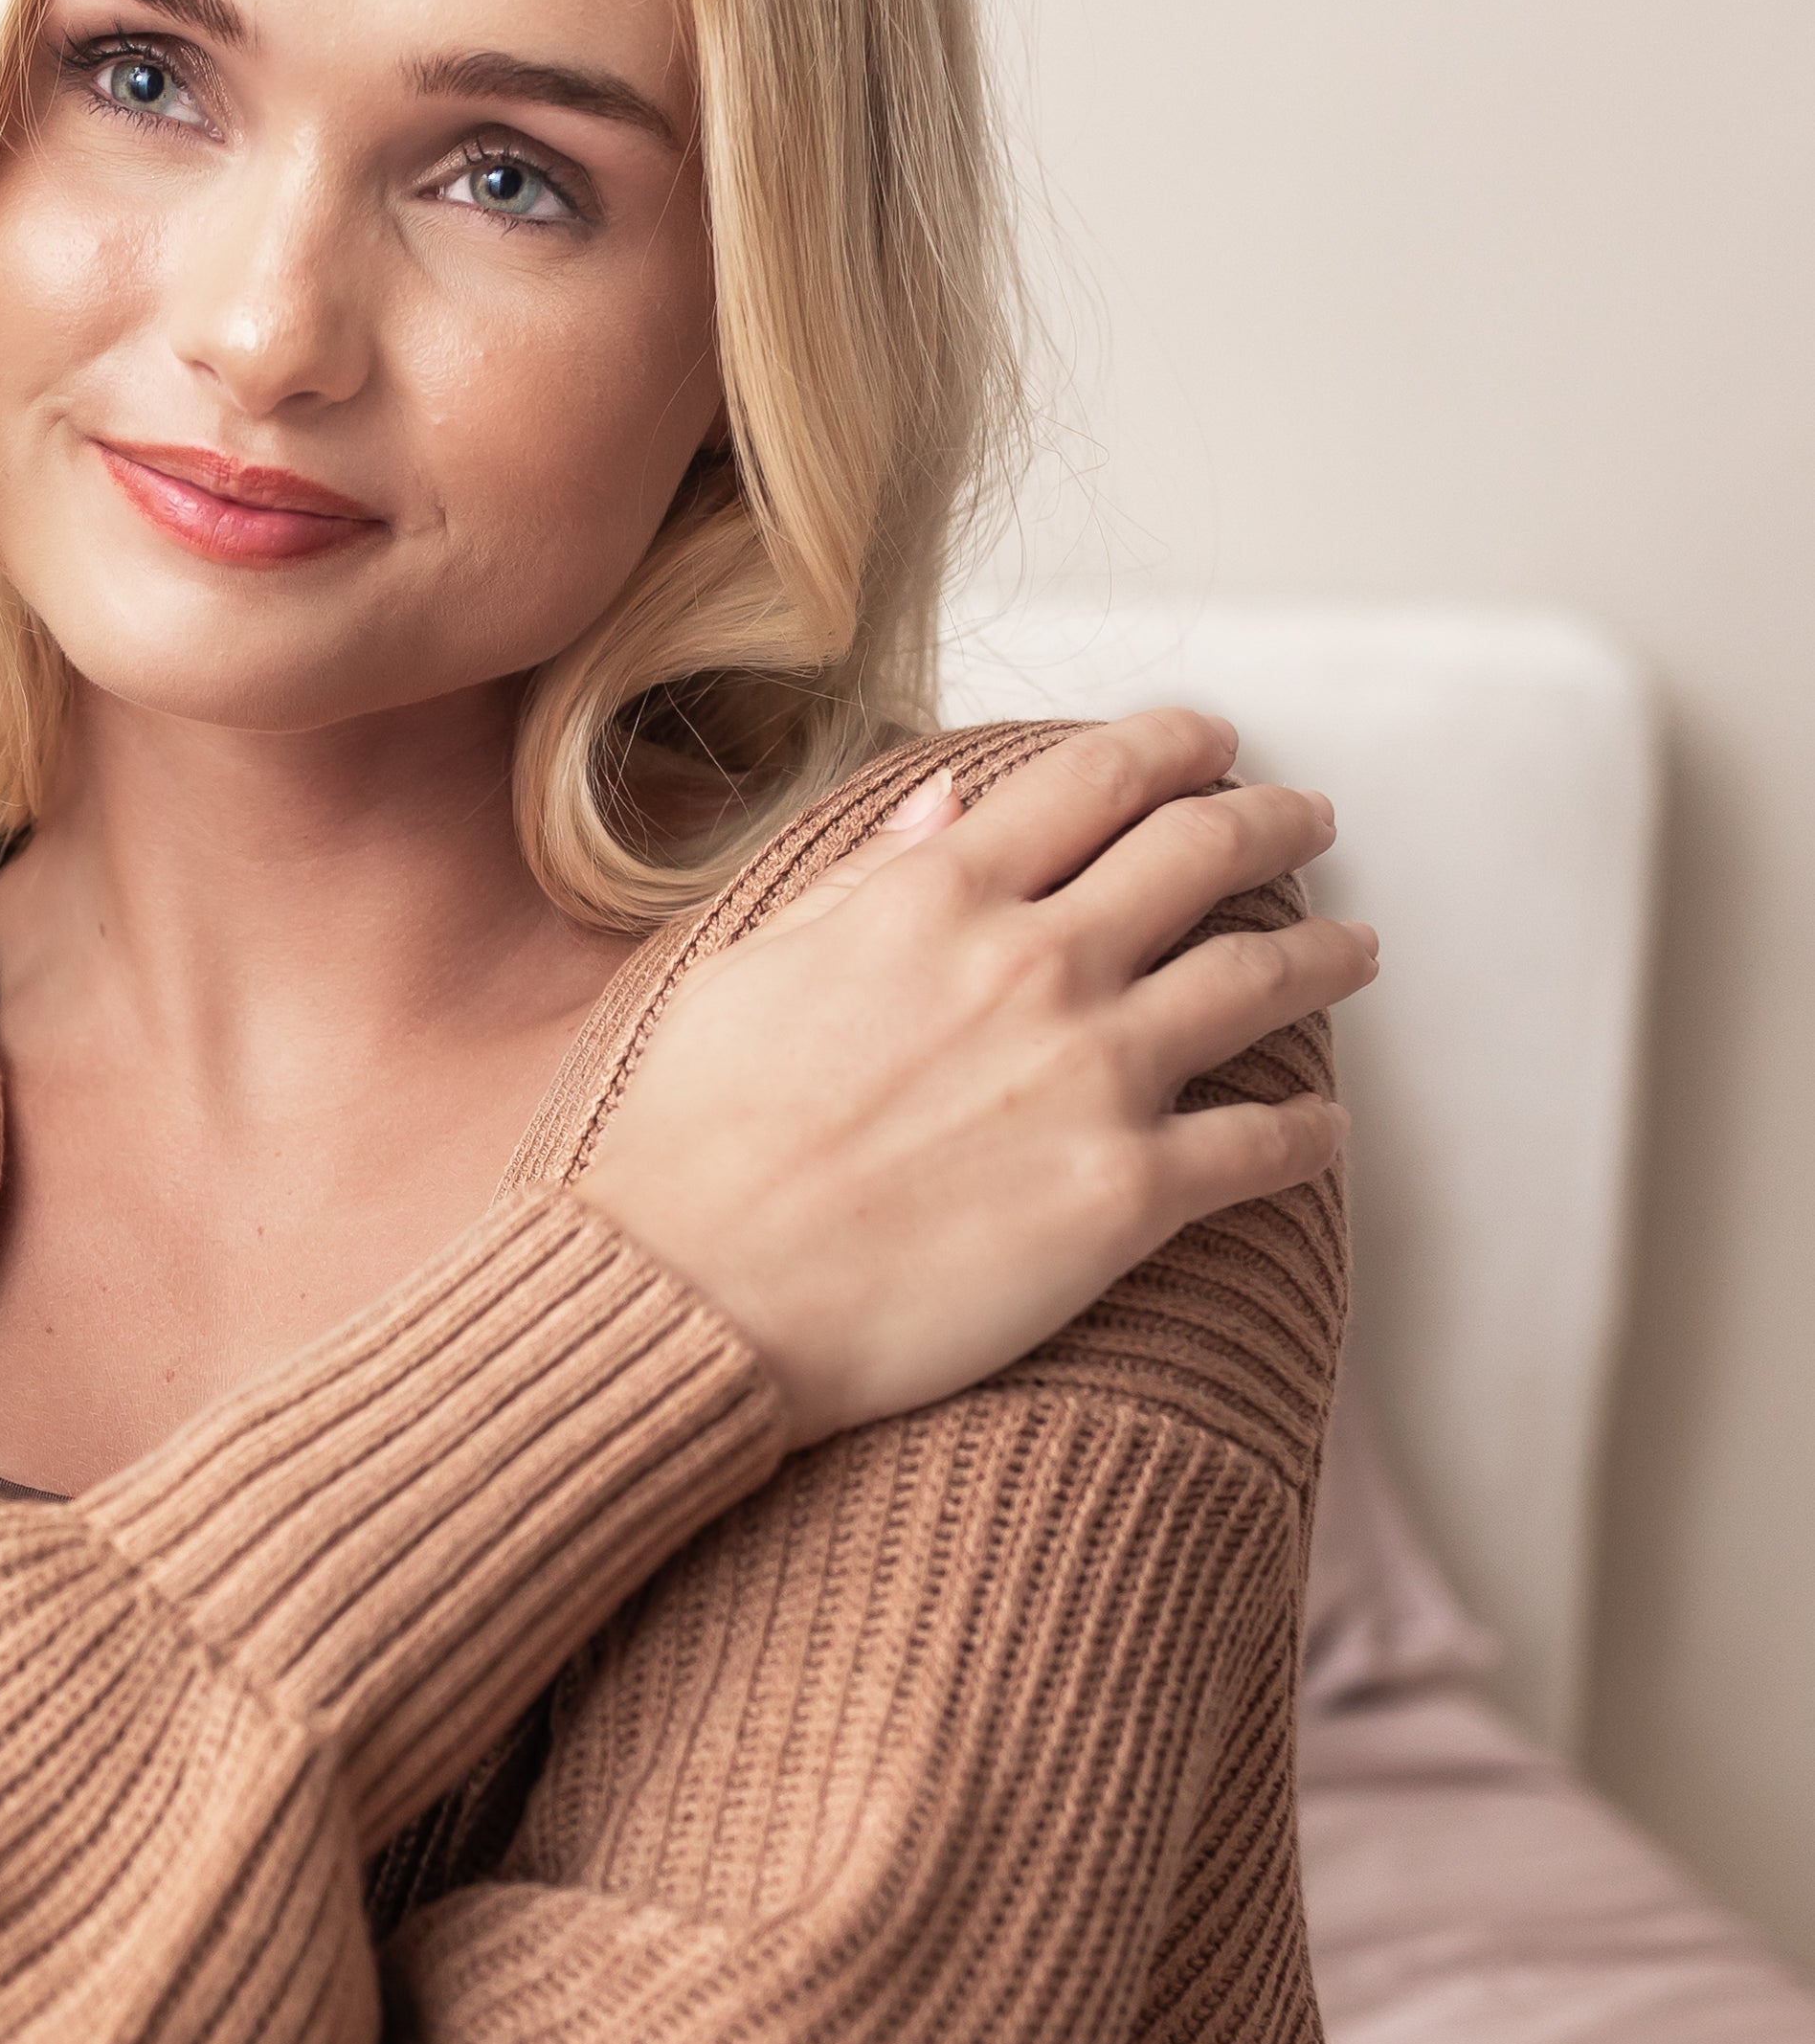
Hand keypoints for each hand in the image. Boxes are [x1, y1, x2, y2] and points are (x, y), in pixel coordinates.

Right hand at [575, 711, 1371, 1447]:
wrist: (691, 1298)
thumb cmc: (688, 1142)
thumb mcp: (749, 963)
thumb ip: (864, 877)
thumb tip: (948, 804)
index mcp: (938, 895)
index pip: (1098, 778)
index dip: (1176, 748)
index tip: (1213, 745)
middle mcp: (1033, 963)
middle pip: (1204, 854)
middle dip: (1274, 822)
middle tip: (1308, 820)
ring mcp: (1092, 1078)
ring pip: (1262, 981)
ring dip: (1326, 955)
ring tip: (1355, 950)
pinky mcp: (1126, 1196)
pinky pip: (1263, 1145)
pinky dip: (1310, 1130)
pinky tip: (1324, 1127)